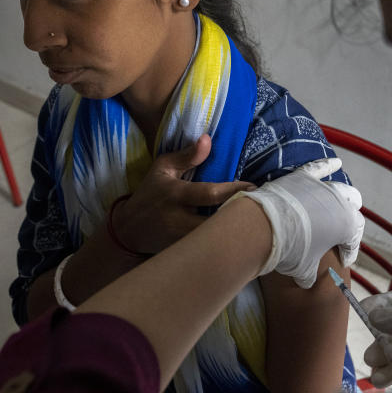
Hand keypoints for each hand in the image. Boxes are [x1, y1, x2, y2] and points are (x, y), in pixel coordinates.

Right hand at [113, 135, 254, 253]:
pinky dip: (226, 245)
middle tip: (262, 209)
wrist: (129, 230)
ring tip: (256, 223)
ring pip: (214, 241)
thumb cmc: (151, 193)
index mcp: (176, 194)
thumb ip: (186, 156)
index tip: (254, 187)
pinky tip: (242, 238)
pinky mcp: (185, 253)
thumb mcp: (163, 169)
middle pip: (217, 223)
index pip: (210, 193)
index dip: (234, 190)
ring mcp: (182, 240)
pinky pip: (210, 251)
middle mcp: (180, 219)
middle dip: (239, 218)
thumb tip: (208, 139)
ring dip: (234, 232)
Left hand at [235, 158, 364, 288]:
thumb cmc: (290, 251)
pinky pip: (318, 168)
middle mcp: (339, 203)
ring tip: (344, 202)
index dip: (350, 250)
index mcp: (346, 226)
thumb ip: (311, 274)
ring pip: (340, 189)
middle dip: (351, 220)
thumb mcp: (304, 270)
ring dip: (344, 197)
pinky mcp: (302, 177)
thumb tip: (308, 282)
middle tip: (343, 230)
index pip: (354, 238)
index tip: (343, 259)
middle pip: (352, 209)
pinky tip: (336, 163)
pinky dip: (327, 165)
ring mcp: (320, 187)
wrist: (264, 228)